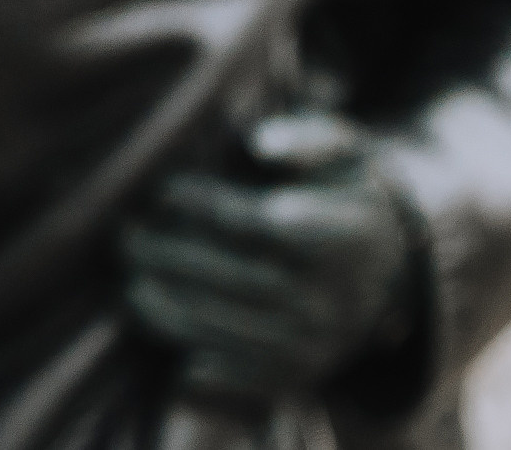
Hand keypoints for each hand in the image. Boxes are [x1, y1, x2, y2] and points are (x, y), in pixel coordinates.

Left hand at [122, 113, 419, 401]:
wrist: (384, 268)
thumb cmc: (342, 192)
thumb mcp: (343, 151)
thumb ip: (306, 137)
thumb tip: (261, 142)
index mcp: (353, 237)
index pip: (268, 224)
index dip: (209, 206)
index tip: (163, 187)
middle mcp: (341, 298)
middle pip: (243, 279)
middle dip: (176, 256)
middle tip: (125, 233)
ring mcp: (322, 342)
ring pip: (236, 328)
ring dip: (173, 305)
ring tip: (129, 277)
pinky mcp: (300, 373)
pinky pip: (241, 372)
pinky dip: (192, 351)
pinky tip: (153, 325)